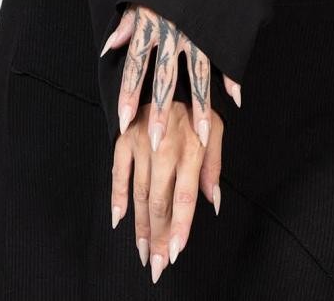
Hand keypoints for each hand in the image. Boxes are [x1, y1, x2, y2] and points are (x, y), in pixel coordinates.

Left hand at [101, 3, 241, 146]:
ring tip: (200, 136)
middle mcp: (172, 31)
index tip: (123, 123)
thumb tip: (107, 47)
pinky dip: (232, 78)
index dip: (129, 94)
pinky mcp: (215, 29)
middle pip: (165, 78)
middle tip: (157, 142)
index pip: (136, 65)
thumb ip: (125, 24)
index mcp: (150, 24)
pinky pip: (223, 58)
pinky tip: (235, 100)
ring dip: (199, 108)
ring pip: (197, 76)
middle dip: (160, 112)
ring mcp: (196, 32)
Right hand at [110, 99, 222, 281]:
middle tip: (156, 264)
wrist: (169, 70)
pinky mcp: (124, 137)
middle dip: (158, 236)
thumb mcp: (215, 127)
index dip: (180, 227)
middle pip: (160, 202)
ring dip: (140, 226)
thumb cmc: (197, 103)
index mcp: (191, 147)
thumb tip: (213, 201)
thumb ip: (214, 165)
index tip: (174, 253)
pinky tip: (119, 219)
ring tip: (142, 250)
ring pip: (140, 194)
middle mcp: (165, 148)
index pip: (184, 197)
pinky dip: (117, 197)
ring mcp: (142, 143)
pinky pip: (118, 172)